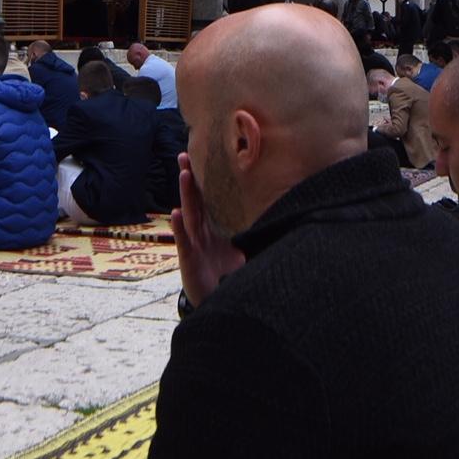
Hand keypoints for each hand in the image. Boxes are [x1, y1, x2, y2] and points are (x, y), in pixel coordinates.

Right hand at [173, 153, 243, 308]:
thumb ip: (253, 235)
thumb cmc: (230, 277)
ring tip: (184, 174)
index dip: (207, 181)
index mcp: (216, 229)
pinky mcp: (189, 260)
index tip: (206, 158)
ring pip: (189, 215)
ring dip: (186, 194)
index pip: (210, 200)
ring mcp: (194, 245)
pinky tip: (175, 213)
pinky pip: (184, 241)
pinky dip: (178, 227)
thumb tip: (282, 217)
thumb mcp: (245, 252)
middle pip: (195, 200)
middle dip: (190, 178)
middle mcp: (202, 233)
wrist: (218, 303)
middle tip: (185, 155)